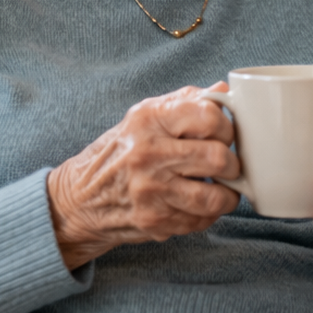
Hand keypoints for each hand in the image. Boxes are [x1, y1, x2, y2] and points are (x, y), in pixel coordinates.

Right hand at [46, 84, 239, 268]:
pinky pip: (200, 221)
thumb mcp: (145, 115)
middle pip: (218, 158)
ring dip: (227, 195)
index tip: (223, 135)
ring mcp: (151, 192)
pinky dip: (207, 214)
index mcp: (149, 120)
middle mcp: (148, 155)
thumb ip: (186, 101)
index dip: (226, 127)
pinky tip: (197, 204)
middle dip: (232, 164)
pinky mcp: (154, 221)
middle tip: (227, 165)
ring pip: (214, 197)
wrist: (80, 198)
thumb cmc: (120, 151)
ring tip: (221, 188)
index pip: (209, 116)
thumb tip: (224, 90)